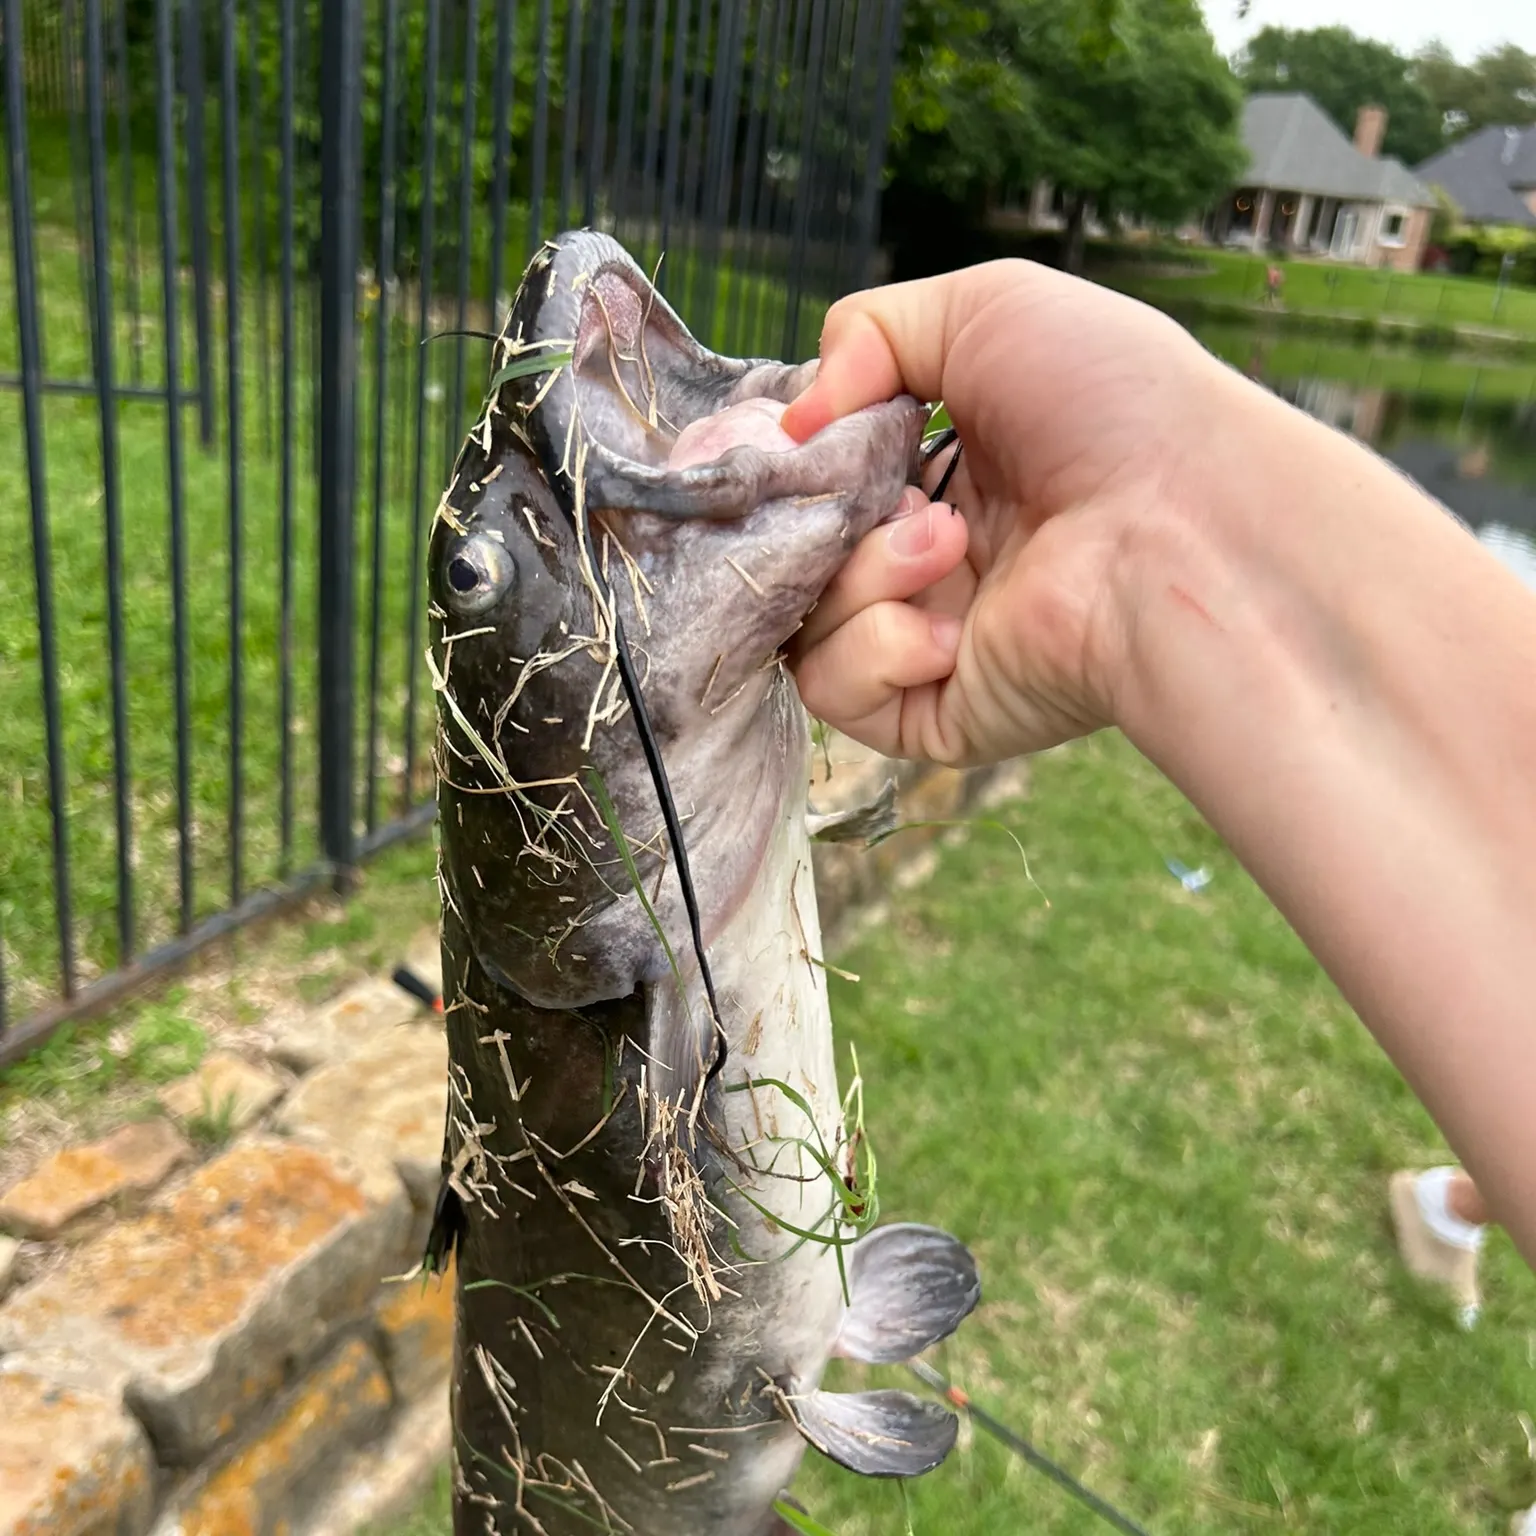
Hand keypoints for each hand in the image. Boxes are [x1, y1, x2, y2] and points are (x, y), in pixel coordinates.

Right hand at [783, 259, 1238, 765]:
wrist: (1186, 522)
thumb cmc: (1113, 404)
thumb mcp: (986, 308)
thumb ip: (869, 332)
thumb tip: (792, 421)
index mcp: (945, 468)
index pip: (819, 477)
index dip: (788, 461)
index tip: (780, 442)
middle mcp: (932, 554)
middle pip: (797, 549)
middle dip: (808, 515)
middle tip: (860, 491)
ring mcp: (933, 634)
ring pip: (806, 620)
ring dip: (859, 573)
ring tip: (944, 544)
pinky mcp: (938, 710)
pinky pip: (839, 690)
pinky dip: (873, 649)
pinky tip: (946, 626)